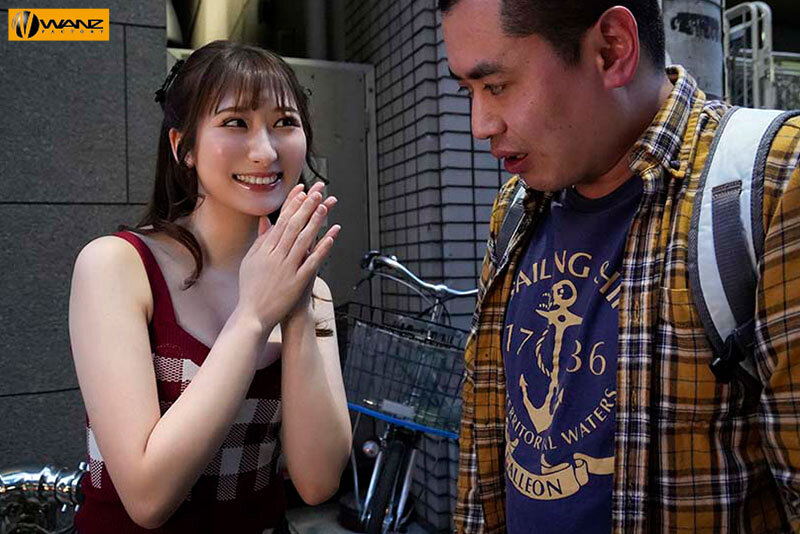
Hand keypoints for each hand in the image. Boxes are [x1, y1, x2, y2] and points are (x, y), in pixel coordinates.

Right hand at [235, 182, 339, 334]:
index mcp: (264, 249)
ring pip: (303, 240)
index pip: (281, 221)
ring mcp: (287, 268)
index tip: (303, 189)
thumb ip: (260, 239)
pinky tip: (331, 236)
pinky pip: (312, 262)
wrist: (253, 315)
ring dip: (315, 222)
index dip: (293, 204)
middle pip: (293, 226)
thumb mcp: (251, 260)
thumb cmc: (251, 287)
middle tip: (318, 191)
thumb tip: (266, 220)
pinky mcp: (297, 281)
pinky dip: (322, 248)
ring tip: (325, 206)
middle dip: (306, 206)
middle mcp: (275, 256)